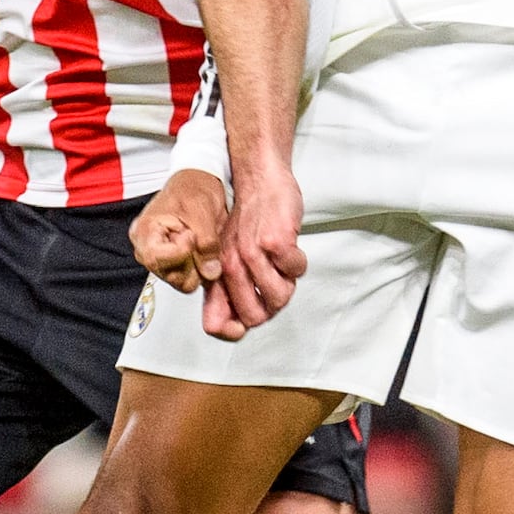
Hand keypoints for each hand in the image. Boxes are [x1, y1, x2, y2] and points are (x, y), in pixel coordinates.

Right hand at [131, 167, 228, 290]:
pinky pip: (188, 278)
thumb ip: (206, 243)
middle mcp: (148, 248)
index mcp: (145, 231)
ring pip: (180, 281)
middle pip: (168, 275)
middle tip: (199, 239)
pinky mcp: (175, 264)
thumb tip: (210, 271)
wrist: (201, 183)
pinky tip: (202, 250)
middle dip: (191, 262)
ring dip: (197, 267)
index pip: (155, 258)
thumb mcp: (202, 212)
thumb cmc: (194, 188)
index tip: (191, 235)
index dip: (179, 252)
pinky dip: (200, 268)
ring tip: (201, 242)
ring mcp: (162, 257)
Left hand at [200, 149, 306, 340]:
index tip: (243, 326)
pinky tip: (290, 247)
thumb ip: (229, 290)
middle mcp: (232, 267)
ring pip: (279, 299)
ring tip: (283, 263)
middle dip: (271, 306)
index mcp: (219, 274)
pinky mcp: (274, 242)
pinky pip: (296, 271)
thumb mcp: (230, 255)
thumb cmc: (250, 219)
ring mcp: (252, 255)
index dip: (231, 332)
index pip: (215, 323)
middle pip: (254, 317)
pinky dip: (299, 262)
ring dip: (288, 283)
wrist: (261, 181)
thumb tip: (233, 328)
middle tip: (275, 283)